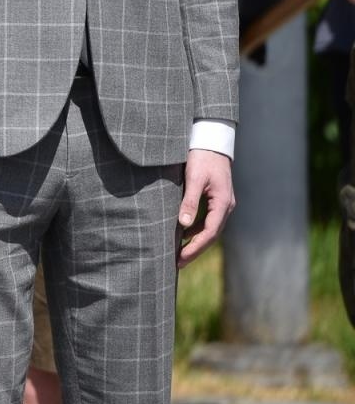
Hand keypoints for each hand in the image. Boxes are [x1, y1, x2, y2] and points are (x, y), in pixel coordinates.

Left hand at [178, 149, 234, 268]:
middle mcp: (226, 206)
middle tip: (177, 263)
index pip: (209, 234)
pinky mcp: (217, 199)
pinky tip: (183, 234)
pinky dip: (196, 229)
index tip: (179, 259)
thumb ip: (189, 201)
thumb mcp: (193, 178)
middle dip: (194, 250)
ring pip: (210, 229)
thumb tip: (183, 225)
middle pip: (211, 235)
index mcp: (222, 203)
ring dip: (195, 241)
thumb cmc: (202, 157)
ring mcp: (223, 203)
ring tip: (179, 253)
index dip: (194, 248)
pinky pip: (208, 220)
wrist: (212, 140)